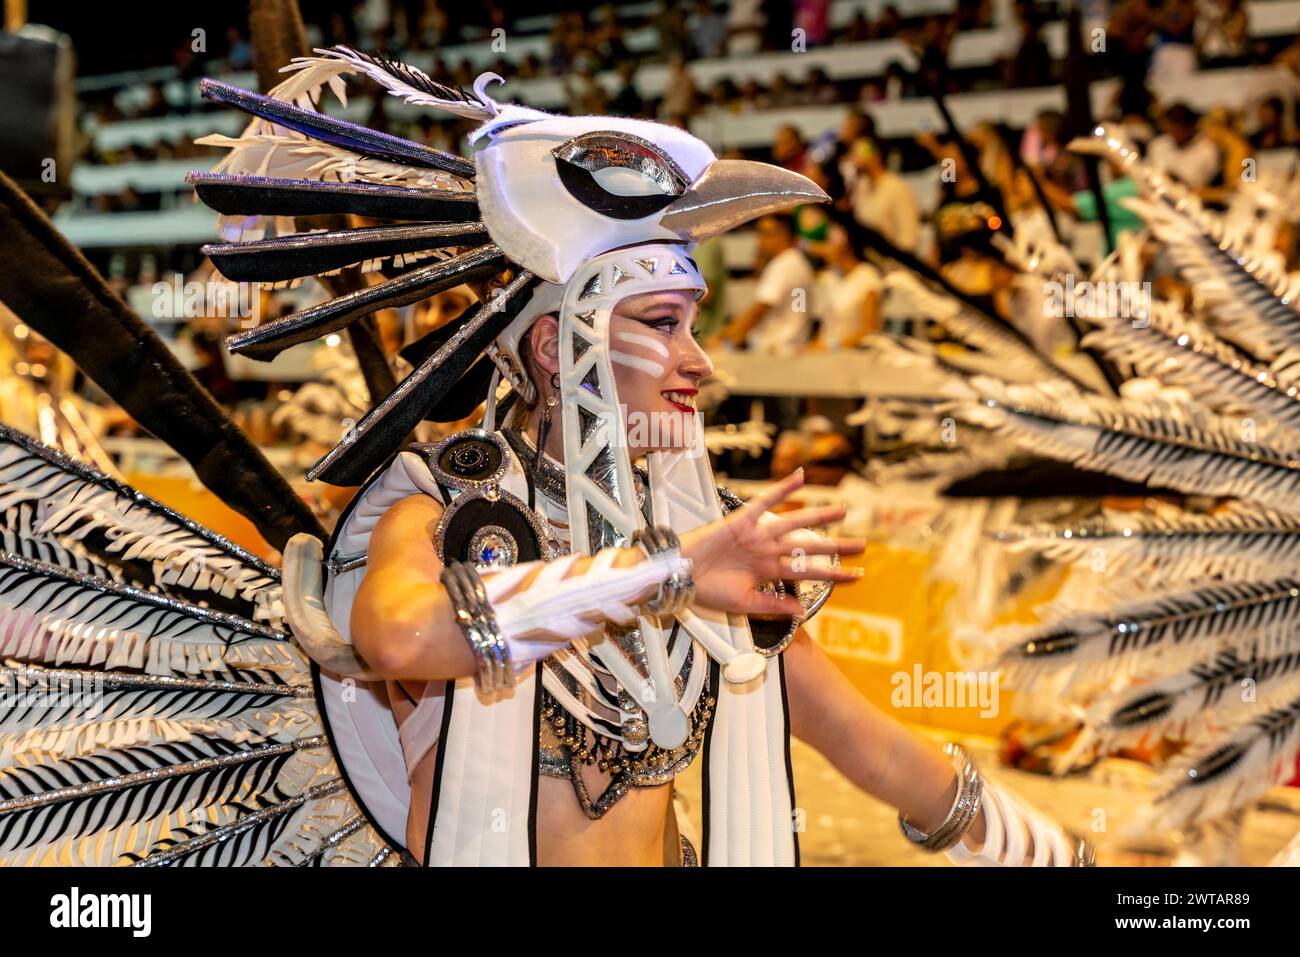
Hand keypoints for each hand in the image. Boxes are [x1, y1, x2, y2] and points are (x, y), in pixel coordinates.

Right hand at [679, 469, 864, 616]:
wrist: (680, 576)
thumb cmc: (707, 591)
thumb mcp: (744, 604)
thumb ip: (773, 606)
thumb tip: (803, 611)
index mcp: (768, 572)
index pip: (808, 572)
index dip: (833, 574)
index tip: (857, 575)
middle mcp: (767, 551)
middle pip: (808, 547)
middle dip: (836, 546)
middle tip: (863, 545)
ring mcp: (757, 534)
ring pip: (795, 523)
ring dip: (819, 517)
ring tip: (843, 511)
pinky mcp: (743, 520)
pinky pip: (767, 501)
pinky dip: (783, 488)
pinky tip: (800, 477)